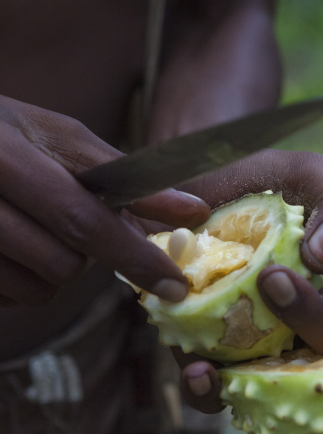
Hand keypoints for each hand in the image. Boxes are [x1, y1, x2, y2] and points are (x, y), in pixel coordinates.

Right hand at [0, 95, 209, 306]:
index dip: (133, 256)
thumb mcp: (59, 138)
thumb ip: (124, 177)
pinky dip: (25, 280)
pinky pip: (12, 299)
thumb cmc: (6, 134)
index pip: (81, 220)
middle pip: (63, 264)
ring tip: (36, 228)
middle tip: (70, 220)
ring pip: (39, 290)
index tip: (174, 285)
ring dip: (54, 269)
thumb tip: (193, 212)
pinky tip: (12, 247)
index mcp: (5, 159)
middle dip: (87, 254)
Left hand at [175, 149, 322, 433]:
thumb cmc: (264, 184)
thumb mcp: (310, 178)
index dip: (318, 322)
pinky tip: (200, 376)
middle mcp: (296, 346)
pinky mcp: (209, 361)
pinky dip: (211, 397)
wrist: (196, 188)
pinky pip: (216, 396)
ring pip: (279, 429)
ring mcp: (251, 362)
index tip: (273, 281)